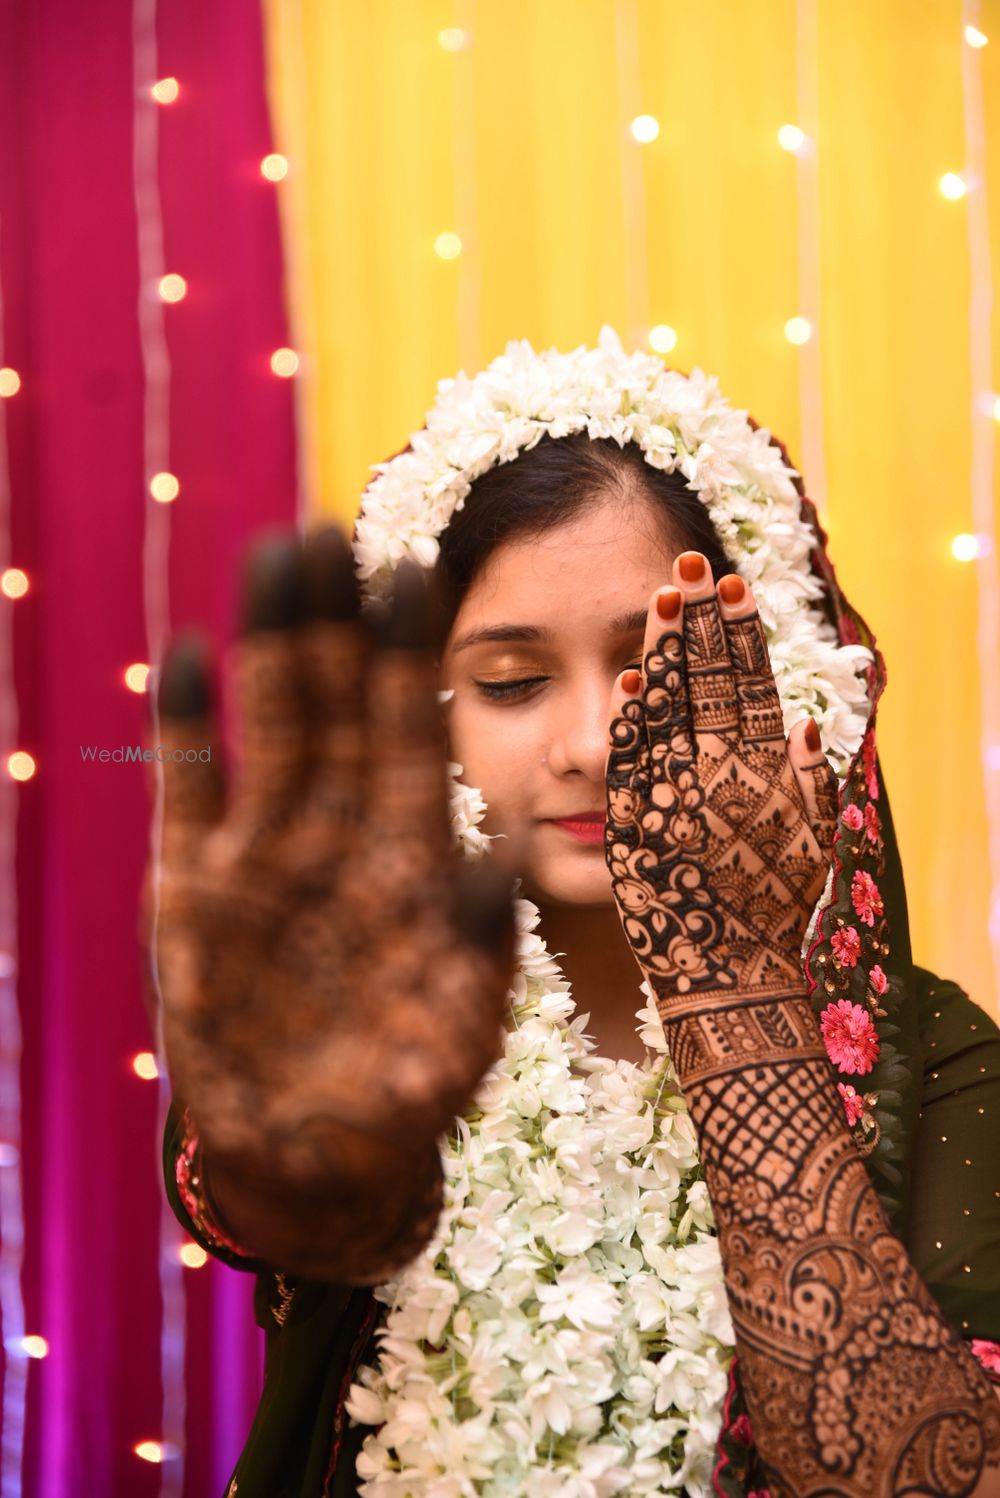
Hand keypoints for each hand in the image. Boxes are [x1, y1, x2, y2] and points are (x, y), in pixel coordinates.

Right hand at [152, 527, 514, 1209]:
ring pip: (269, 727)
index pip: (410, 733)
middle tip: (332, 530)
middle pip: (336, 705)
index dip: (411, 655)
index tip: (419, 567)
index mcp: (412, 856)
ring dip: (269, 645)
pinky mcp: (195, 890)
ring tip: (271, 559)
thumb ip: (481, 939)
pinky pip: (191, 792)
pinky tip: (191, 656)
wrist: (314, 1161)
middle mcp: (339, 836)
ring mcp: (264, 856)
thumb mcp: (462, 1021)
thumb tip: (507, 857)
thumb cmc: (407, 1092)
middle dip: (335, 622)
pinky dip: (190, 730)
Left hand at [604, 550, 837, 1016]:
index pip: (751, 687)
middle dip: (701, 620)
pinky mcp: (638, 827)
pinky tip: (627, 678)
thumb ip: (810, 781)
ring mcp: (679, 800)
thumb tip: (809, 723)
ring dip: (666, 651)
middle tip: (692, 561)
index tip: (732, 585)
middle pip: (710, 684)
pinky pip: (634, 762)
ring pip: (672, 711)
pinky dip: (633, 719)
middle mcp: (724, 780)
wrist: (728, 978)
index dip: (740, 634)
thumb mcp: (808, 844)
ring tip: (662, 596)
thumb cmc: (771, 913)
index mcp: (764, 776)